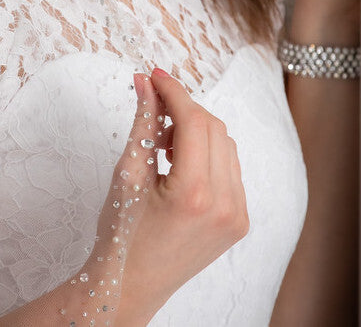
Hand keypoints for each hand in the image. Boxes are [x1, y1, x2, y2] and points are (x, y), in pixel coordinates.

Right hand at [89, 69, 247, 321]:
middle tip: (153, 104)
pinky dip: (208, 154)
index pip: (193, 120)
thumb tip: (146, 82)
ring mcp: (237, 214)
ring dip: (197, 130)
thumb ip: (144, 121)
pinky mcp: (239, 221)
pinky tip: (180, 163)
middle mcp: (225, 204)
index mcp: (195, 193)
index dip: (173, 91)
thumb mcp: (128, 172)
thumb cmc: (121, 234)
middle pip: (213, 127)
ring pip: (225, 145)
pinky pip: (230, 169)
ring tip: (163, 144)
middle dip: (184, 108)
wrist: (130, 285)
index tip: (154, 74)